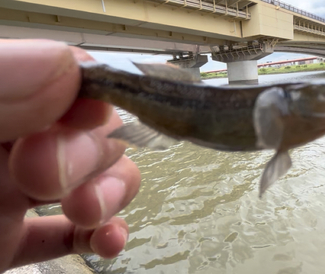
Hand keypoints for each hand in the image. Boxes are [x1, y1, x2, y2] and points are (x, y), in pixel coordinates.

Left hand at [0, 40, 139, 271]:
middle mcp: (10, 142)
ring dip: (110, 193)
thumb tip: (69, 68)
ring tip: (90, 213)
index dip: (93, 93)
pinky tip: (105, 241)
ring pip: (95, 177)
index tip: (88, 118)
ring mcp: (12, 192)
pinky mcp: (11, 241)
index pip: (64, 75)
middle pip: (90, 129)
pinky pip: (69, 231)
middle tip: (47, 178)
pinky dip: (98, 235)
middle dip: (87, 153)